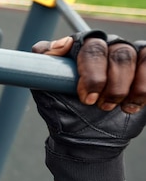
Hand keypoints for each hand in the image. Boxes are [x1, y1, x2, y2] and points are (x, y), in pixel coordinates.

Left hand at [31, 31, 145, 180]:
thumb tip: (60, 45)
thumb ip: (45, 66)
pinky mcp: (142, 66)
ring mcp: (121, 54)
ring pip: (126, 54)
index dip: (86, 67)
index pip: (81, 42)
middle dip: (100, 79)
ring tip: (110, 107)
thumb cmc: (64, 112)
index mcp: (75, 49)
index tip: (84, 94)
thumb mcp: (46, 92)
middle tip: (92, 103)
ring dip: (119, 86)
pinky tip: (131, 105)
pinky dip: (142, 85)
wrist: (87, 137)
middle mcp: (100, 46)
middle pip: (104, 48)